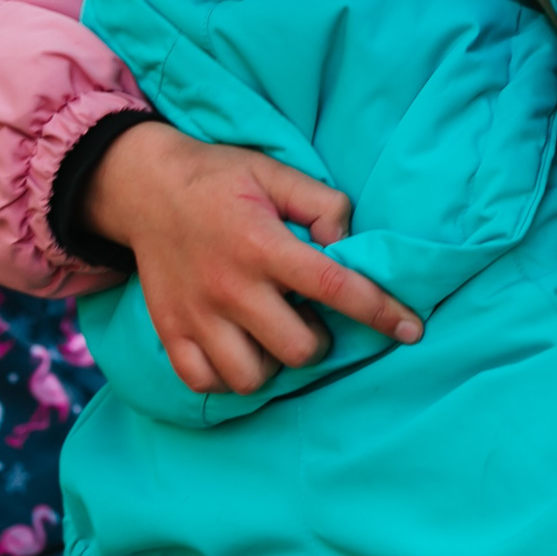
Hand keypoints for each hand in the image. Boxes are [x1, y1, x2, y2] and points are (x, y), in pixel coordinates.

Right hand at [85, 122, 423, 394]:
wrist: (144, 186)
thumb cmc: (220, 179)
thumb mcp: (275, 172)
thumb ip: (321, 204)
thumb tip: (349, 245)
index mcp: (262, 244)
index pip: (335, 288)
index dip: (381, 311)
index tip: (411, 329)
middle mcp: (229, 287)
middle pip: (298, 348)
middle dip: (317, 338)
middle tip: (306, 313)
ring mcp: (195, 316)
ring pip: (251, 378)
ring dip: (273, 362)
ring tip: (271, 332)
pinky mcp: (170, 332)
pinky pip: (206, 382)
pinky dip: (227, 375)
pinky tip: (239, 347)